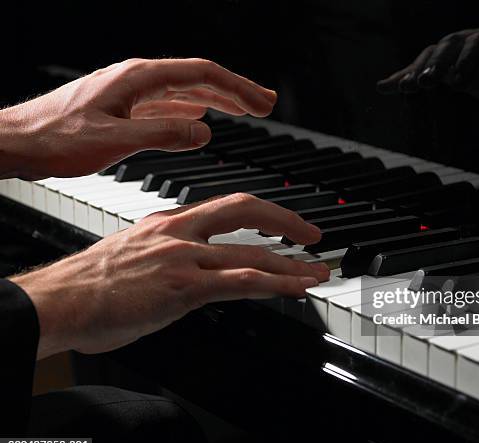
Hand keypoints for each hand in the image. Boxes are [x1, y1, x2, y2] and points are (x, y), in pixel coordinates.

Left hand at [0, 58, 276, 178]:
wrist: (16, 142)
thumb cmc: (53, 140)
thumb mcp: (114, 140)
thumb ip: (162, 135)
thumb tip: (203, 132)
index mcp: (138, 79)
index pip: (202, 76)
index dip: (238, 89)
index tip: (263, 104)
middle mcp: (136, 80)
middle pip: (199, 79)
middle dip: (236, 91)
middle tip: (265, 103)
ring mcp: (129, 92)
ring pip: (185, 91)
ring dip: (218, 100)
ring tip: (243, 109)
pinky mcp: (122, 108)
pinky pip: (167, 104)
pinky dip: (191, 109)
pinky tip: (199, 118)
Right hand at [10, 193, 329, 358]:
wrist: (58, 300)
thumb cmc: (87, 285)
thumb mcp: (132, 255)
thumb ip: (166, 255)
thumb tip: (190, 268)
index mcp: (166, 222)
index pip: (224, 207)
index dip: (259, 214)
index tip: (279, 223)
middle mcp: (178, 231)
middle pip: (245, 211)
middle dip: (285, 221)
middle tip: (312, 234)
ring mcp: (183, 256)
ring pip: (251, 252)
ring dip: (291, 263)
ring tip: (315, 272)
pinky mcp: (183, 286)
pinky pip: (241, 281)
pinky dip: (276, 284)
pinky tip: (295, 288)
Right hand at [377, 22, 478, 109]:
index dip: (466, 60)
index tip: (457, 83)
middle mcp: (475, 39)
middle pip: (449, 45)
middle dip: (435, 64)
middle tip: (424, 84)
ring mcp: (458, 52)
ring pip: (431, 56)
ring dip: (415, 72)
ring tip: (404, 90)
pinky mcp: (446, 69)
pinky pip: (421, 71)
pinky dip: (402, 79)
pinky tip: (383, 88)